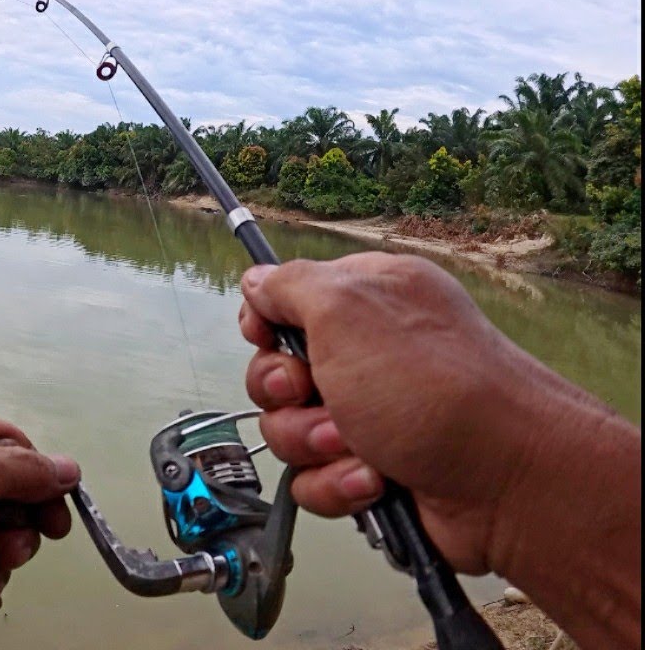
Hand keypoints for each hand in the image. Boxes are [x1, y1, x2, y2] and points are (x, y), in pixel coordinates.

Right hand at [237, 252, 602, 573]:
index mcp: (369, 298)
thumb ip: (290, 285)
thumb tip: (257, 281)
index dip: (265, 323)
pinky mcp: (372, 468)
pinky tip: (375, 480)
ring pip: (290, 431)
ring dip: (314, 443)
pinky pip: (315, 478)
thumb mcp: (348, 307)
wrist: (506, 482)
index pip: (286, 300)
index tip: (266, 336)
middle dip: (286, 394)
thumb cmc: (433, 386)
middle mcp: (369, 354)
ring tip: (358, 445)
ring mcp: (372, 413)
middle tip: (315, 393)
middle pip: (278, 372)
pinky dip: (337, 483)